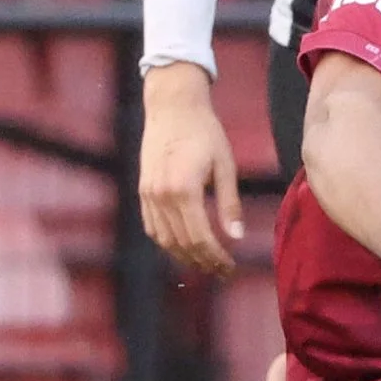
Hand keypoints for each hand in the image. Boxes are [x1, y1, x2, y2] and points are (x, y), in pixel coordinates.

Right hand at [139, 61, 244, 276]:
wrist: (173, 108)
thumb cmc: (206, 133)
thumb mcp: (225, 166)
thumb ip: (230, 203)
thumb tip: (237, 237)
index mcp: (184, 190)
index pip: (200, 238)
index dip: (216, 257)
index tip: (230, 267)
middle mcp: (161, 195)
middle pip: (182, 243)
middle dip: (203, 262)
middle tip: (223, 272)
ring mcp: (148, 194)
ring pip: (164, 239)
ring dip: (185, 257)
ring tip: (206, 264)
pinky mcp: (143, 190)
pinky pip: (152, 226)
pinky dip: (168, 242)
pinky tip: (185, 248)